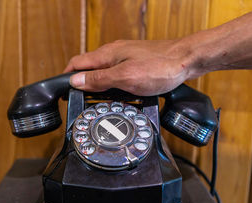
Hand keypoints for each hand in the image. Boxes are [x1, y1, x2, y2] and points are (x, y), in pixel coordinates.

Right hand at [64, 39, 201, 95]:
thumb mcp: (125, 78)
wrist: (187, 60)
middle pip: (89, 68)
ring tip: (97, 100)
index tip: (64, 92)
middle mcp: (115, 53)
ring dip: (97, 85)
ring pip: (104, 71)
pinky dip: (112, 84)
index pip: (77, 63)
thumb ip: (99, 80)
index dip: (67, 77)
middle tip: (80, 100)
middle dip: (82, 83)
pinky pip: (117, 73)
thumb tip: (76, 81)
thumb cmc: (160, 67)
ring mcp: (127, 57)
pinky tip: (118, 94)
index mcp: (107, 55)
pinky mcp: (137, 63)